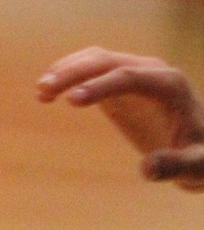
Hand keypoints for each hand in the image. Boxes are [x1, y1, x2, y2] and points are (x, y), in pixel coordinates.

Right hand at [37, 46, 203, 187]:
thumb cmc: (203, 156)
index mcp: (170, 84)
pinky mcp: (121, 82)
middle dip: (73, 73)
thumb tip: (147, 169)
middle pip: (106, 61)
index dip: (99, 86)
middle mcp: (151, 70)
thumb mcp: (197, 167)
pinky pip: (91, 70)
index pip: (129, 77)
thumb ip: (175, 167)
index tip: (71, 101)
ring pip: (95, 60)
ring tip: (40, 91)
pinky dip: (69, 75)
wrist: (203, 143)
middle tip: (44, 91)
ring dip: (66, 70)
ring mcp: (134, 72)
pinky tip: (48, 91)